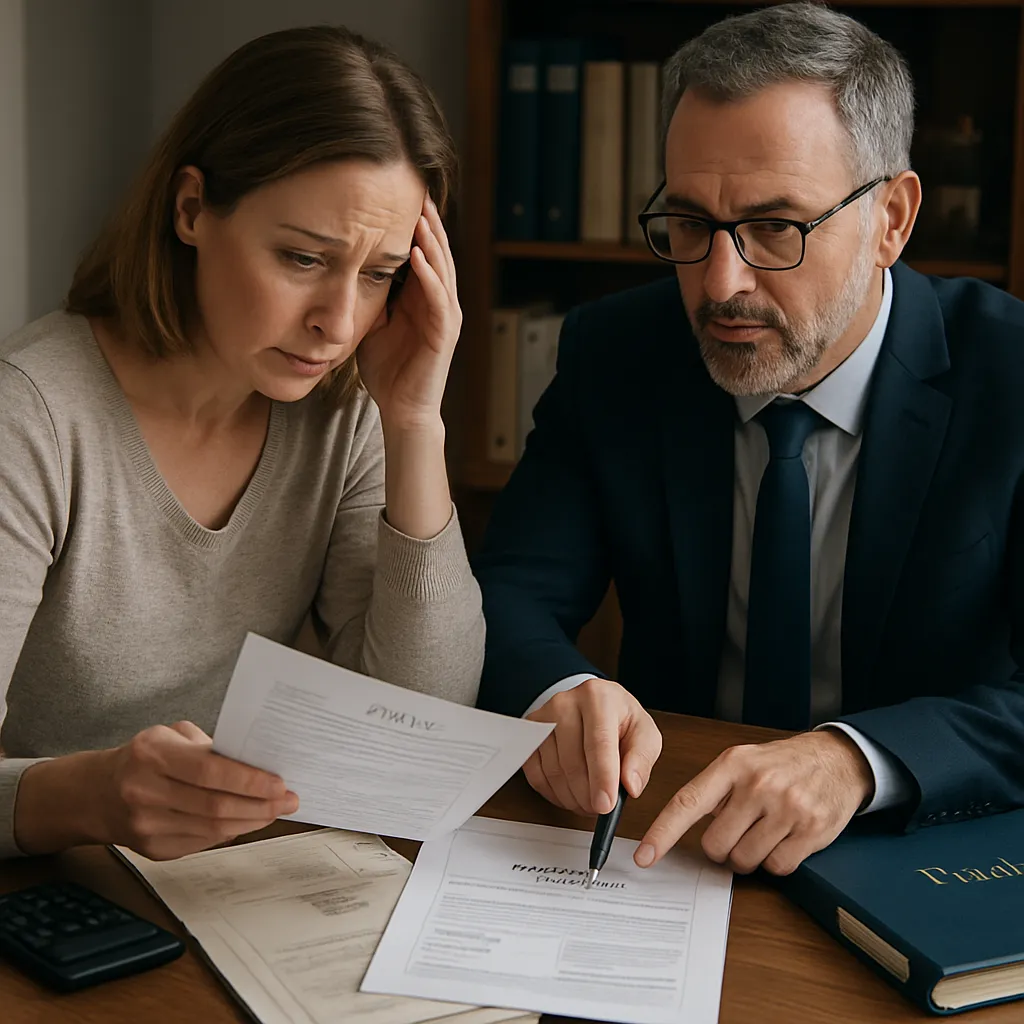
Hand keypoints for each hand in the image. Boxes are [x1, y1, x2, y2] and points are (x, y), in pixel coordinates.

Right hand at [93, 721, 298, 859]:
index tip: (280, 783)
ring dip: (252, 821)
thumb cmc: (144, 757)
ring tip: (275, 810)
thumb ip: (212, 747)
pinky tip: (247, 820)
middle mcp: (144, 791)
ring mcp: (146, 825)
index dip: (250, 780)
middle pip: (215, 806)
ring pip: (213, 829)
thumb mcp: (173, 736)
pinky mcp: (152, 849)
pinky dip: (231, 832)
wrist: (96, 793)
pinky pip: (203, 843)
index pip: (210, 771)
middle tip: (288, 800)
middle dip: (261, 805)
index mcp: (151, 754)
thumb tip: (258, 765)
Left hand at [357, 194, 461, 430]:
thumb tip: (346, 267)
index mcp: (423, 298)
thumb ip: (369, 295)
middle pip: (438, 252)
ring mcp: (446, 317)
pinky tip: (418, 255)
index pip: (423, 252)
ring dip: (432, 242)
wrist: (402, 409)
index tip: (400, 195)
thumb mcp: (372, 322)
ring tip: (421, 214)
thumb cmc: (387, 370)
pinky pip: (440, 299)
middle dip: (429, 222)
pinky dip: (430, 276)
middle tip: (418, 189)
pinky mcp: (445, 334)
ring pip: (443, 269)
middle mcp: (439, 302)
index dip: (415, 224)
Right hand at [524, 679, 662, 815]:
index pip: (598, 742)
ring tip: (589, 801)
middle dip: (587, 795)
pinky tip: (570, 793)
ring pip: (553, 771)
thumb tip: (630, 785)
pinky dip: (553, 793)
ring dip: (571, 797)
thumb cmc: (620, 721)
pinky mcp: (529, 733)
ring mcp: (544, 717)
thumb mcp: (645, 734)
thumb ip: (641, 759)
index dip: (602, 778)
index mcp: (598, 697)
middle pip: (572, 760)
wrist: (594, 706)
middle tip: (601, 808)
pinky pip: (535, 774)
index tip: (606, 805)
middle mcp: (566, 702)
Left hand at [634, 730, 873, 875]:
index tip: (645, 856)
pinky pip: (776, 868)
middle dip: (722, 847)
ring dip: (749, 856)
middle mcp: (758, 784)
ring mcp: (786, 808)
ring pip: (745, 860)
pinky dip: (775, 861)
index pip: (688, 803)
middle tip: (740, 830)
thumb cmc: (782, 764)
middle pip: (716, 844)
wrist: (837, 760)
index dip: (663, 833)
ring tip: (764, 831)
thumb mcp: (744, 761)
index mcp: (733, 764)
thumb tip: (685, 826)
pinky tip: (784, 839)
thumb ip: (715, 790)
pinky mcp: (811, 831)